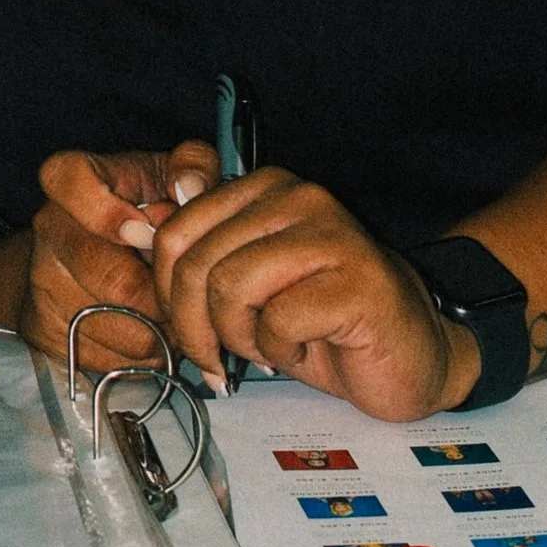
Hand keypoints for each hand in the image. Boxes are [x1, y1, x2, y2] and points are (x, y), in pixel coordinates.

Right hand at [19, 144, 218, 361]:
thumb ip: (192, 166)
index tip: (145, 232)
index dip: (108, 212)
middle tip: (188, 290)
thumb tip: (192, 188)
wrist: (78, 262)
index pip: (67, 181)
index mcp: (72, 181)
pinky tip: (148, 330)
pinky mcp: (46, 331)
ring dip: (162, 329)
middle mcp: (50, 229)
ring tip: (173, 311)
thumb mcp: (167, 177)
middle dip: (166, 293)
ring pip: (122, 328)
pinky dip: (143, 355)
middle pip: (114, 280)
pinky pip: (111, 359)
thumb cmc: (138, 213)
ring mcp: (44, 282)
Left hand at [129, 165, 475, 419]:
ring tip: (269, 347)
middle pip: (196, 262)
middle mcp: (297, 196)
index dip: (167, 294)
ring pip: (230, 287)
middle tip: (219, 358)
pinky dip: (280, 348)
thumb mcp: (246, 286)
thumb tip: (137, 231)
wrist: (409, 358)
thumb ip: (200, 256)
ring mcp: (331, 233)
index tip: (189, 331)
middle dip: (196, 326)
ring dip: (240, 336)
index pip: (174, 232)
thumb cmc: (321, 325)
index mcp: (264, 188)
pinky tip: (306, 346)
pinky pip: (278, 318)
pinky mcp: (357, 279)